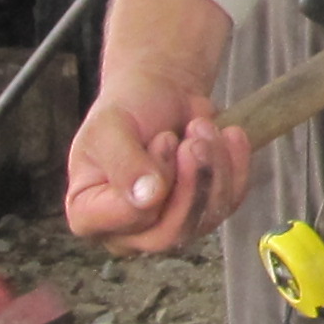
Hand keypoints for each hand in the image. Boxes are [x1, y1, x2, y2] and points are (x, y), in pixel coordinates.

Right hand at [64, 0, 253, 257]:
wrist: (158, 89)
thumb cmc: (126, 105)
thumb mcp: (109, 124)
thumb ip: (122, 163)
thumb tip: (146, 197)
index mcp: (88, 211)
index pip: (119, 224)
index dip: (149, 190)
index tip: (165, 144)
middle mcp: (126, 226)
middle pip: (168, 234)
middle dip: (193, 182)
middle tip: (197, 134)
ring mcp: (166, 220)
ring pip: (202, 221)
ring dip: (216, 171)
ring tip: (207, 124)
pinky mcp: (202, 206)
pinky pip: (227, 202)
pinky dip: (235, 168)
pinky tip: (230, 133)